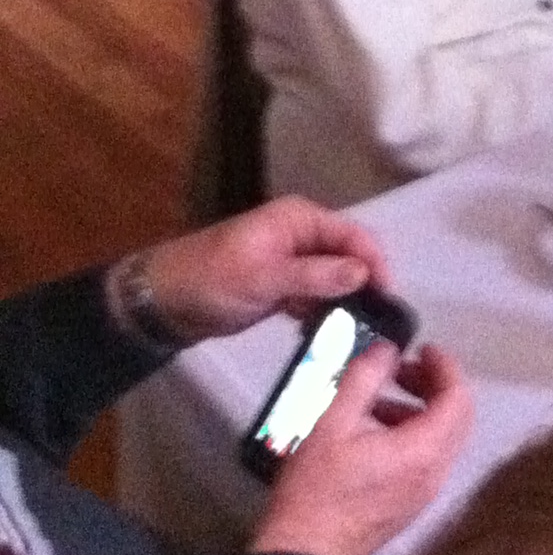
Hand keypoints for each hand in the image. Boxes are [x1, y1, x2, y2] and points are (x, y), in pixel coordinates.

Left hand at [138, 198, 389, 345]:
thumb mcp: (264, 277)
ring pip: (334, 279)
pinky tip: (328, 335)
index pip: (353, 235)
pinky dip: (323, 313)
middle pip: (348, 256)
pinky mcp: (283, 286)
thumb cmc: (213, 279)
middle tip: (376, 320)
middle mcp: (302, 235)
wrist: (164, 302)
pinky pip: (316, 296)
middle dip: (363, 284)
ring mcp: (293, 262)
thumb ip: (315, 276)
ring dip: (344, 302)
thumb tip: (364, 273)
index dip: (374, 262)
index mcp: (299, 219)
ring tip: (357, 332)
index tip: (387, 298)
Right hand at [249, 339, 471, 554]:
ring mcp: (425, 493)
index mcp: (424, 451)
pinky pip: (426, 459)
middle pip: (457, 417)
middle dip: (434, 386)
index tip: (421, 349)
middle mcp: (436, 472)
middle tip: (399, 371)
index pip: (458, 397)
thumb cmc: (316, 488)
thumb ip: (364, 379)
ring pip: (441, 439)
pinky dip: (411, 435)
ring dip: (419, 410)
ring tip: (377, 399)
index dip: (444, 366)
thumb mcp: (333, 423)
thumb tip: (388, 350)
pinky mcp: (410, 506)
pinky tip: (371, 431)